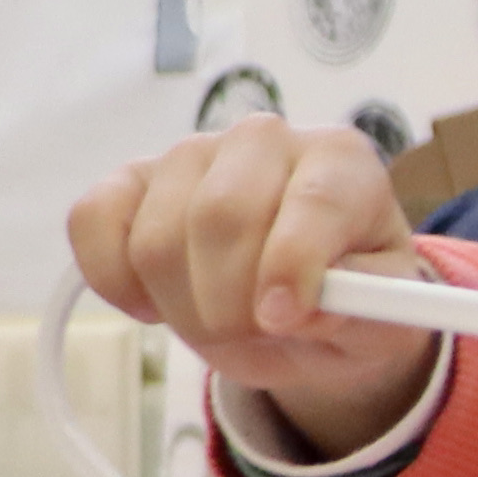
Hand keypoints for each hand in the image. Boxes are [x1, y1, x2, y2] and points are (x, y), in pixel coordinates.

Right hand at [66, 117, 442, 462]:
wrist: (297, 306)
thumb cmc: (345, 303)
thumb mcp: (384, 322)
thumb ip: (368, 311)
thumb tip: (310, 306)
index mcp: (341, 162)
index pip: (312, 199)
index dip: (291, 263)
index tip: (281, 319)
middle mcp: (263, 140)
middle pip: (221, 217)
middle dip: (230, 305)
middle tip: (251, 336)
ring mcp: (189, 154)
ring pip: (158, 237)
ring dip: (182, 307)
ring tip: (219, 322)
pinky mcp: (129, 180)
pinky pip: (93, 221)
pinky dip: (115, 281)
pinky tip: (155, 301)